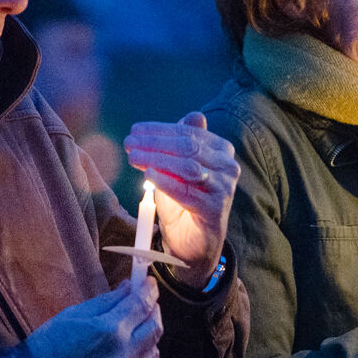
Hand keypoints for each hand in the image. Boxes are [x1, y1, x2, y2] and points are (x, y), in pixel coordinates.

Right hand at [25, 277, 161, 357]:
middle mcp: (123, 354)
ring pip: (154, 353)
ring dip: (148, 339)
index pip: (142, 304)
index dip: (149, 290)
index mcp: (110, 330)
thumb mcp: (74, 314)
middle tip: (145, 305)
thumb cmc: (49, 346)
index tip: (149, 283)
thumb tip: (128, 287)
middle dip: (153, 311)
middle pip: (155, 328)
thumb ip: (107, 301)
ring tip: (135, 332)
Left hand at [123, 112, 239, 288]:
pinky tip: (148, 175)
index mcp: (220, 151)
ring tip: (134, 156)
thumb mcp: (180, 169)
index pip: (189, 133)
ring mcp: (224, 188)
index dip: (160, 130)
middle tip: (129, 142)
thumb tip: (193, 115)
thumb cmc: (185, 201)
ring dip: (157, 159)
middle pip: (189, 147)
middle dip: (155, 143)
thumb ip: (183, 144)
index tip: (135, 130)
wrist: (194, 243)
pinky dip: (166, 182)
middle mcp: (227, 166)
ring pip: (188, 167)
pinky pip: (187, 192)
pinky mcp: (216, 209)